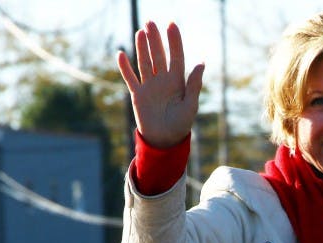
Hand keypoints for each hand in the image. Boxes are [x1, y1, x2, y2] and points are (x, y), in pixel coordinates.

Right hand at [117, 21, 203, 148]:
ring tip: (141, 32)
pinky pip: (130, 78)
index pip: (176, 57)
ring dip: (142, 47)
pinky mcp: (138, 94)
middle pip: (158, 56)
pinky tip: (121, 54)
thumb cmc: (181, 125)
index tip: (172, 25)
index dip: (174, 42)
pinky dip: (125, 67)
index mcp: (178, 82)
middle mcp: (163, 81)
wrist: (164, 140)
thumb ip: (193, 85)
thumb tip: (201, 64)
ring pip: (145, 62)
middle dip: (155, 39)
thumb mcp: (190, 105)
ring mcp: (149, 86)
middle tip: (151, 22)